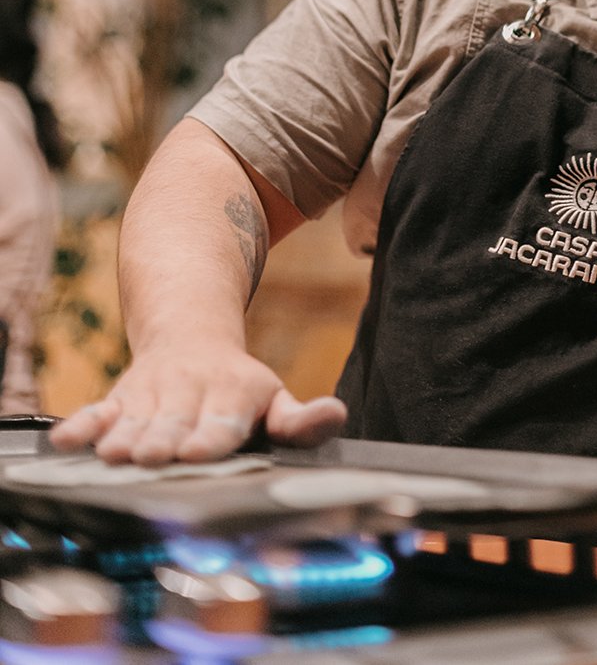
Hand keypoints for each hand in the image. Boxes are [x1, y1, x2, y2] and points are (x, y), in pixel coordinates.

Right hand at [49, 343, 346, 465]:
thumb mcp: (274, 399)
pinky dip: (84, 424)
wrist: (189, 332)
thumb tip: (336, 414)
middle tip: (151, 456)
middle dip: (163, 440)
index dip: (210, 435)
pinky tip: (67, 441)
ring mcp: (151, 394)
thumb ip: (300, 420)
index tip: (198, 450)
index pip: (223, 420)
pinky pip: (99, 409)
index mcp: (233, 395)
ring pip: (136, 418)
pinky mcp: (120, 397)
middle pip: (174, 422)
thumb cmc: (238, 388)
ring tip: (114, 452)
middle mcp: (190, 392)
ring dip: (124, 434)